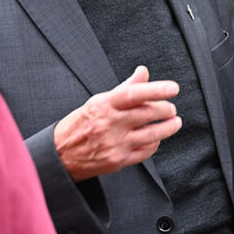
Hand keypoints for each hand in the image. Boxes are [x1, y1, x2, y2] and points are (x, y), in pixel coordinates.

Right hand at [53, 65, 181, 180]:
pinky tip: (156, 138)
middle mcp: (109, 124)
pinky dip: (155, 143)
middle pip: (148, 114)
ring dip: (169, 127)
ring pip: (153, 134)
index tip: (173, 88)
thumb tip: (143, 72)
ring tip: (174, 121)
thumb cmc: (81, 124)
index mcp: (103, 105)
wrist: (59, 156)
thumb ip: (124, 88)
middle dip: (166, 109)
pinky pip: (146, 151)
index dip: (156, 89)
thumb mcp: (98, 101)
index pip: (134, 94)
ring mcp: (114, 144)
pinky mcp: (118, 161)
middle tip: (171, 107)